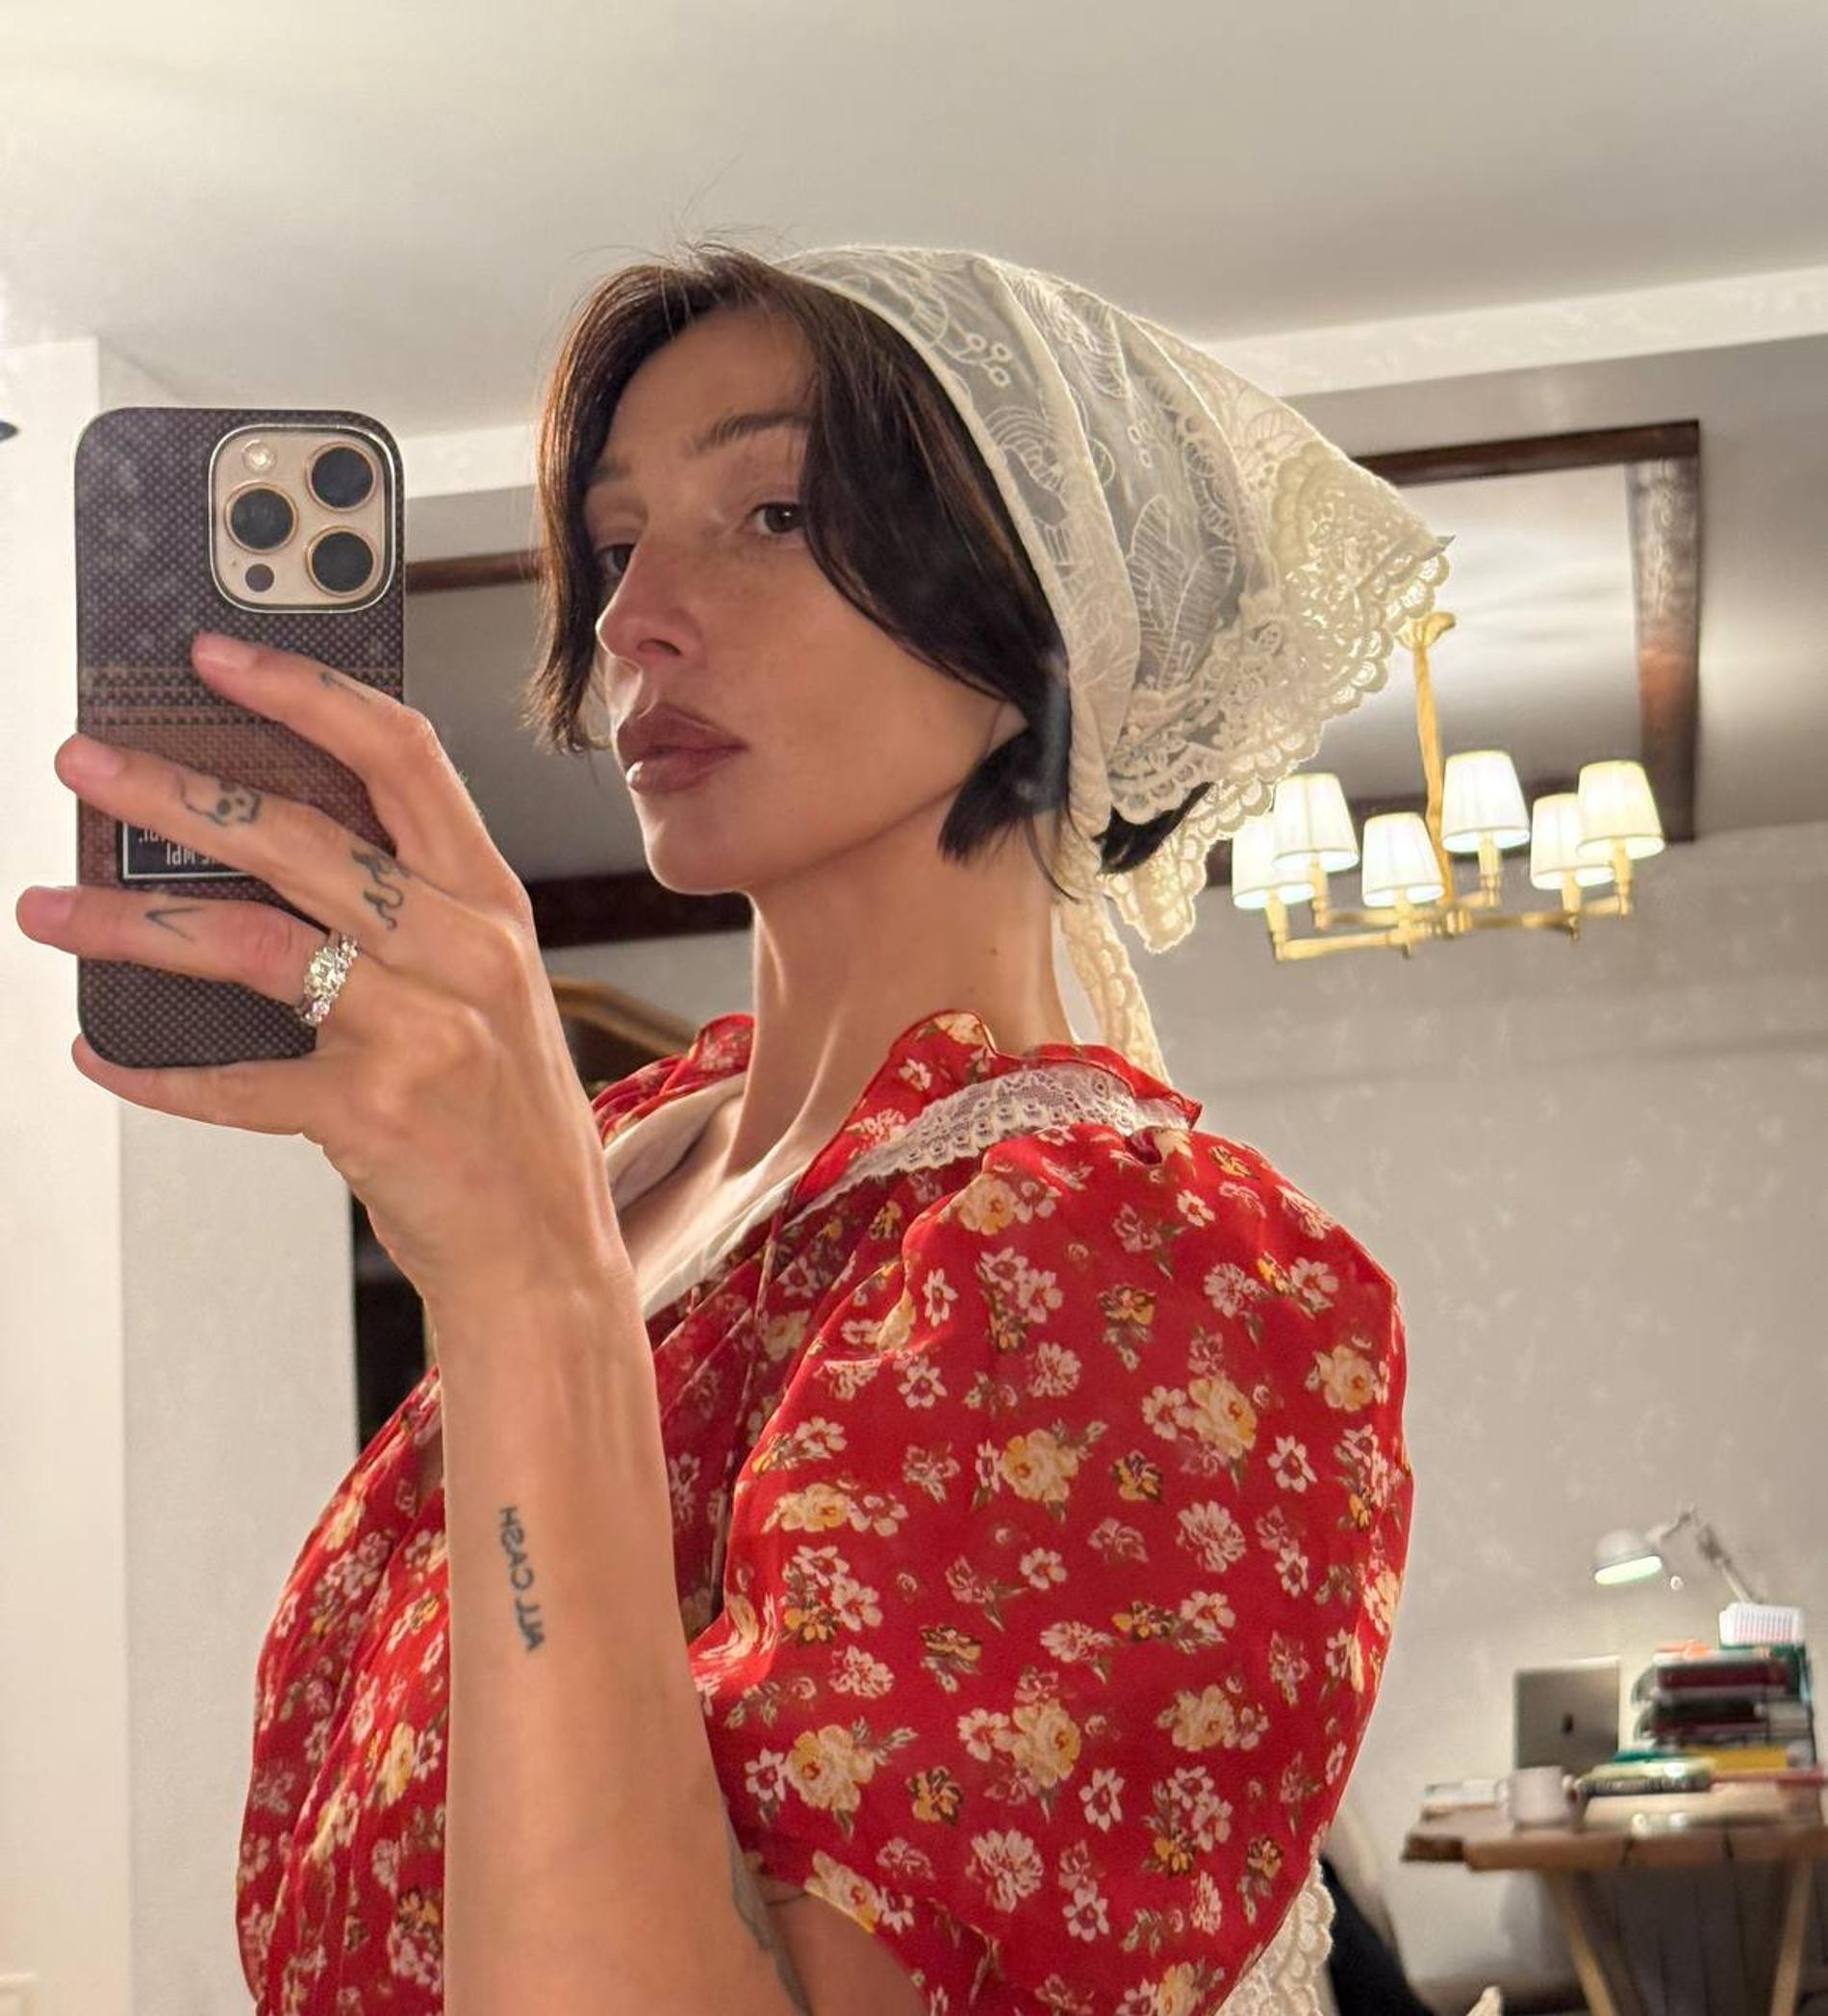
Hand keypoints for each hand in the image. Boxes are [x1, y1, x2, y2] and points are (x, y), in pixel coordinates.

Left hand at [14, 630, 622, 1315]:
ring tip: (47, 908)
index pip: (402, 757)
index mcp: (490, 905)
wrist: (545, 1253)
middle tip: (84, 764)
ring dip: (127, 922)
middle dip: (170, 791)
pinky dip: (152, 1067)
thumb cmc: (507, 1120)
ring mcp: (422, 1031)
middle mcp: (464, 953)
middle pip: (297, 837)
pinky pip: (230, 1078)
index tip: (215, 659)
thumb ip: (407, 918)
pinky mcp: (372, 1114)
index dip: (306, 692)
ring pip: (247, 943)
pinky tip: (100, 1051)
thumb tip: (257, 852)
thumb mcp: (487, 992)